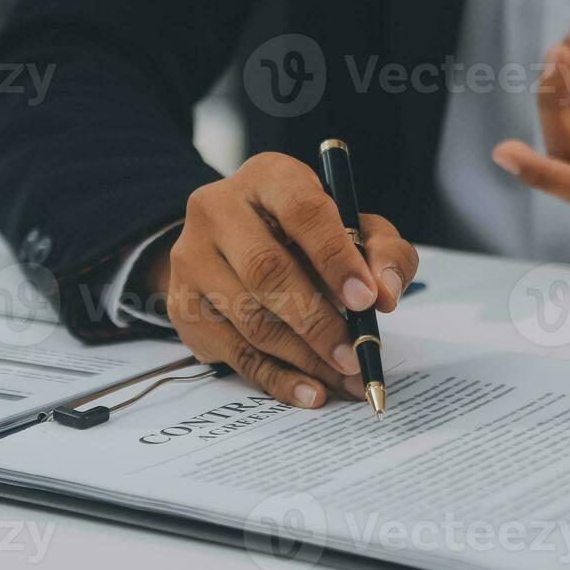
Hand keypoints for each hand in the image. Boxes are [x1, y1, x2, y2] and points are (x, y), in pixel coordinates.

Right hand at [147, 153, 416, 407]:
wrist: (236, 245)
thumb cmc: (307, 235)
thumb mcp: (355, 228)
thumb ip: (383, 252)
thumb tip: (386, 293)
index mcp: (268, 177)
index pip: (302, 210)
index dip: (336, 257)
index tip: (367, 300)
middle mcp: (218, 209)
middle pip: (266, 270)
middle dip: (318, 321)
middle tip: (356, 355)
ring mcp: (192, 257)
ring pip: (250, 319)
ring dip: (305, 357)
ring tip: (345, 378)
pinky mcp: (183, 305)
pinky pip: (234, 352)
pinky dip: (279, 378)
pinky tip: (312, 391)